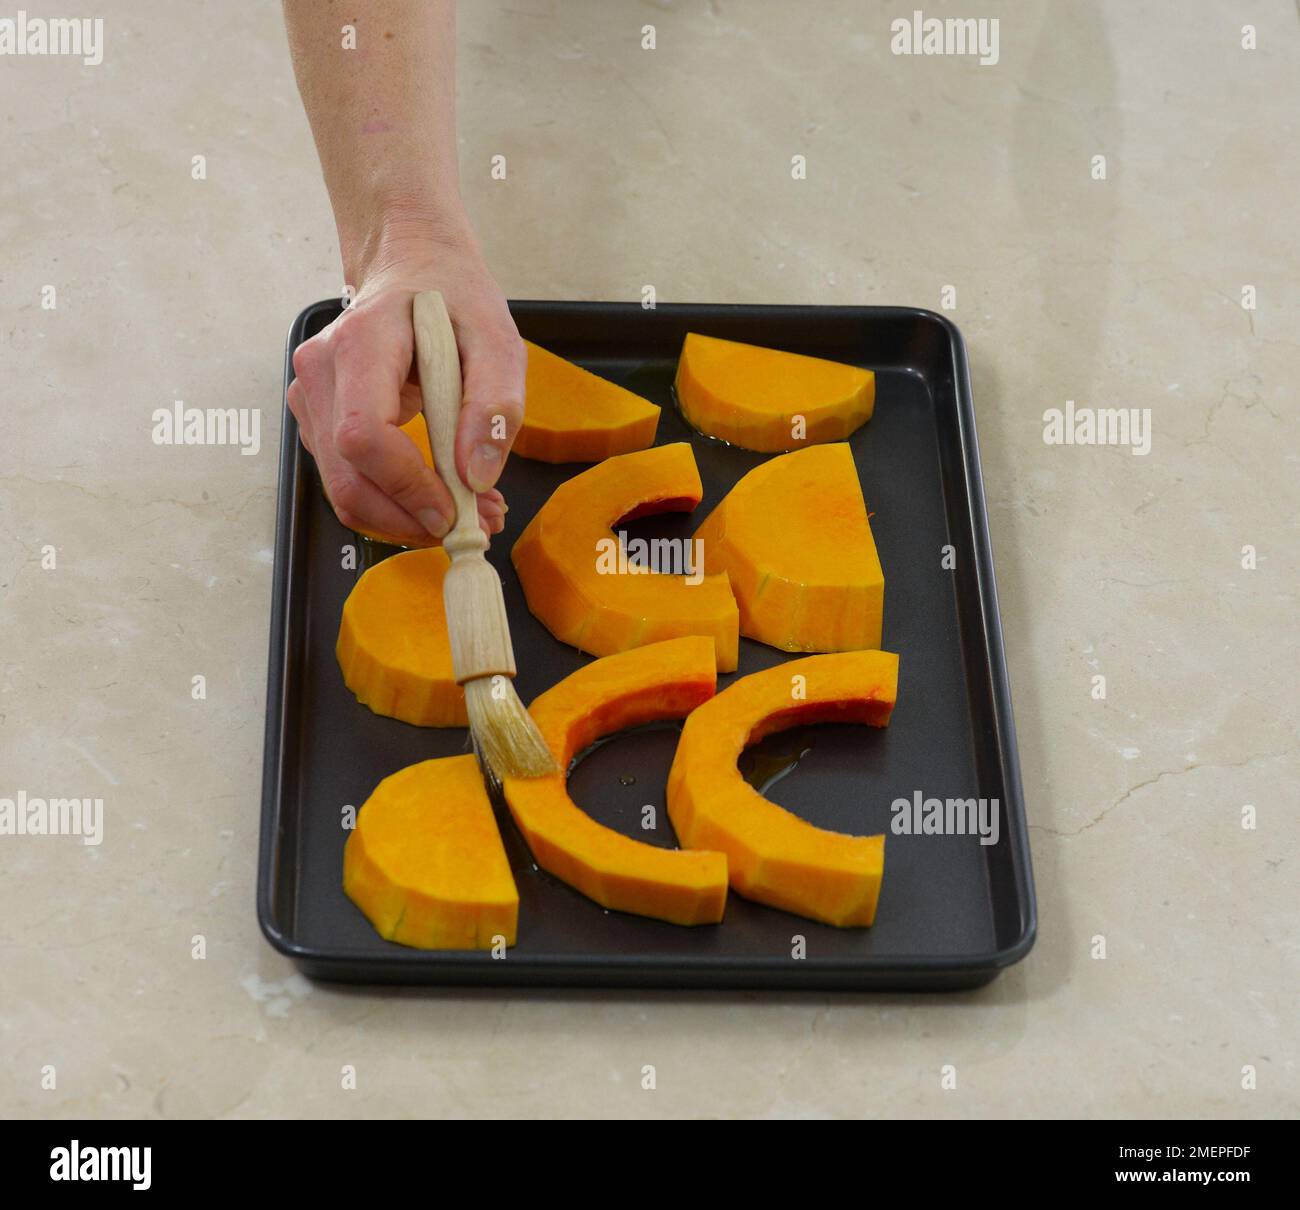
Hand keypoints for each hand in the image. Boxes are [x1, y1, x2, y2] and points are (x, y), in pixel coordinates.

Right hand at [288, 220, 524, 546]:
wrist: (410, 268)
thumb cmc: (452, 297)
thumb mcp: (497, 337)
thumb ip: (495, 402)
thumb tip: (477, 475)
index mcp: (361, 344)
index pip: (361, 434)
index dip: (405, 484)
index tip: (454, 509)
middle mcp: (321, 374)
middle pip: (347, 478)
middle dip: (410, 518)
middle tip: (475, 527)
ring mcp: (311, 400)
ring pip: (346, 491)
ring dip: (407, 518)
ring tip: (470, 511)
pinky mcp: (318, 423)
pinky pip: (350, 481)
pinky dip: (395, 503)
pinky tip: (441, 494)